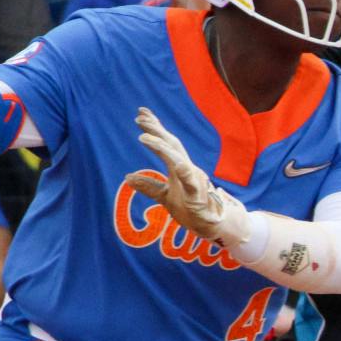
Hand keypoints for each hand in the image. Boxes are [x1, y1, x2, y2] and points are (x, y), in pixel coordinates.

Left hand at [124, 107, 251, 246]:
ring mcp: (194, 181)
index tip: (140, 114)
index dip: (154, 129)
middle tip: (140, 117)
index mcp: (179, 168)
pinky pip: (192, 183)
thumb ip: (149, 186)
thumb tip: (127, 177)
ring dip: (162, 148)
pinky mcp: (199, 196)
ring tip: (144, 138)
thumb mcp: (165, 196)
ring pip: (178, 159)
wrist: (213, 226)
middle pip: (171, 145)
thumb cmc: (191, 209)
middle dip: (157, 130)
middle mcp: (187, 169)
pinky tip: (177, 165)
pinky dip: (185, 173)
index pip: (166, 144)